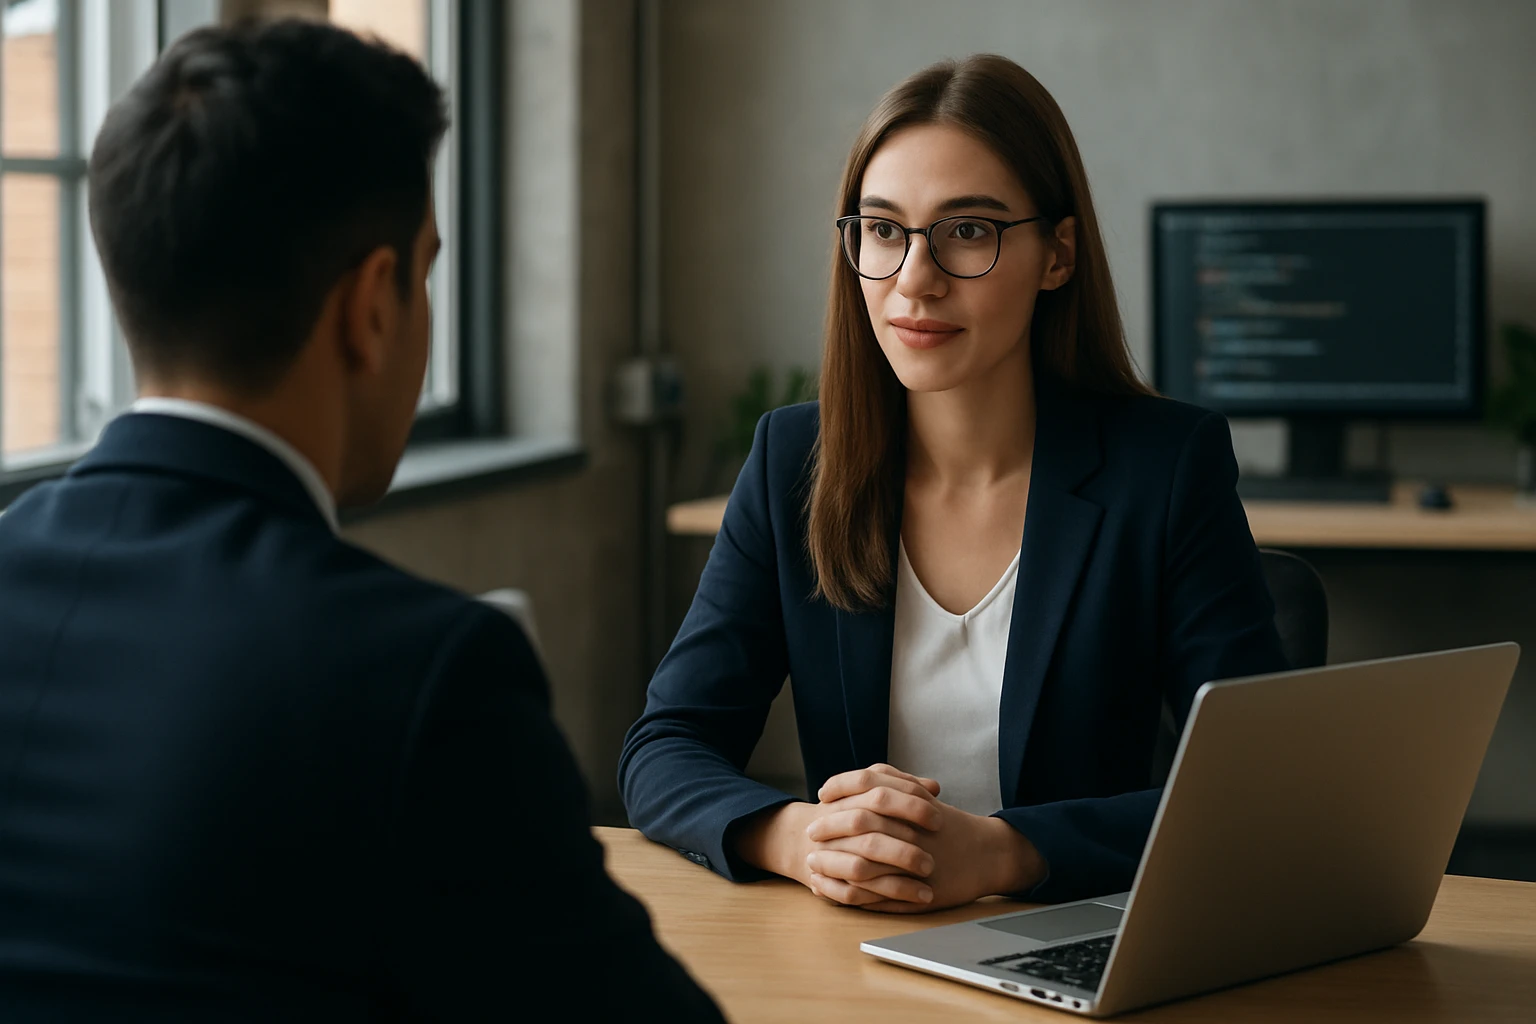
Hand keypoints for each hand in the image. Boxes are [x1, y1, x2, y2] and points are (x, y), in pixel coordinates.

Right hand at [732, 764, 943, 904]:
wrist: (807, 837)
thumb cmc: (853, 812)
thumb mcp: (872, 793)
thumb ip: (903, 786)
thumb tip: (934, 786)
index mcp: (848, 796)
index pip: (878, 792)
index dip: (909, 805)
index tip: (938, 817)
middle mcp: (835, 823)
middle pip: (866, 828)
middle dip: (903, 843)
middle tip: (934, 856)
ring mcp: (829, 853)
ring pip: (861, 866)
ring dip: (897, 876)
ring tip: (929, 880)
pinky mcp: (830, 880)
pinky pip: (854, 893)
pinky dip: (885, 897)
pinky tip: (917, 898)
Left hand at [805, 770, 1047, 913]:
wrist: (987, 853)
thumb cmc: (949, 825)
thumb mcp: (922, 798)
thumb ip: (892, 784)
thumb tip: (854, 780)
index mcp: (911, 802)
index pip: (865, 784)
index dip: (838, 788)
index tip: (822, 795)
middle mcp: (910, 829)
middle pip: (858, 823)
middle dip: (829, 829)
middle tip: (811, 833)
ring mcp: (911, 862)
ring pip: (862, 865)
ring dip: (833, 866)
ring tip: (812, 868)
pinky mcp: (914, 890)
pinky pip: (875, 895)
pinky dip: (849, 893)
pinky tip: (832, 891)